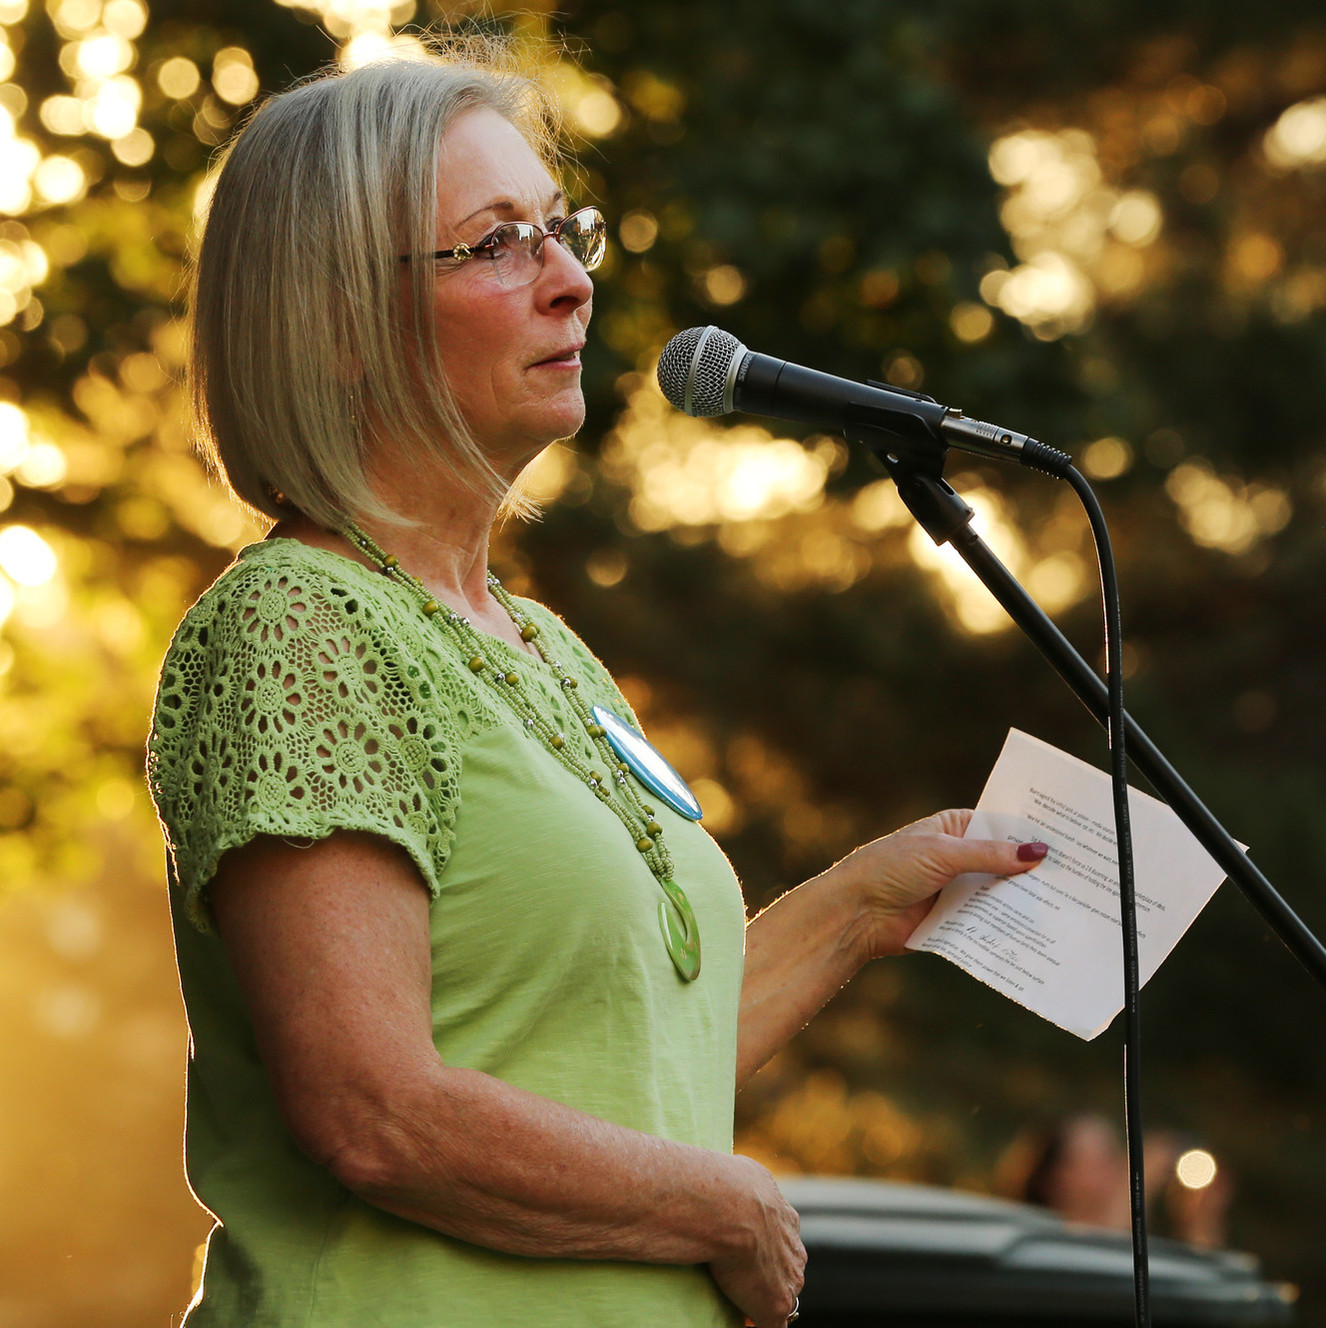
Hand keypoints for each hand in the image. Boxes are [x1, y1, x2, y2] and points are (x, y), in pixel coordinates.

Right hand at [708, 1155, 805, 1327]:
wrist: (731, 1208)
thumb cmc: (729, 1186)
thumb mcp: (746, 1172)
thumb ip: (749, 1179)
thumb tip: (739, 1172)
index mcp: (787, 1220)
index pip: (783, 1240)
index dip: (767, 1248)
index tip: (751, 1252)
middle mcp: (795, 1251)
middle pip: (788, 1268)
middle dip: (772, 1274)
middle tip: (745, 1278)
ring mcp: (789, 1282)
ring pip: (783, 1295)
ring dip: (766, 1298)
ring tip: (744, 1302)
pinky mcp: (776, 1307)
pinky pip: (773, 1326)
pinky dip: (760, 1325)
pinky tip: (748, 1324)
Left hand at [822, 809, 1046, 959]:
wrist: (856, 913)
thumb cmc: (889, 868)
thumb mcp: (942, 853)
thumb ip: (990, 854)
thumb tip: (1037, 851)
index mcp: (954, 829)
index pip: (1000, 825)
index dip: (1029, 832)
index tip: (1065, 838)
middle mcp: (958, 857)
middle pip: (1005, 862)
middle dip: (1031, 870)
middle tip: (1072, 875)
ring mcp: (957, 889)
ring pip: (999, 893)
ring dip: (1022, 899)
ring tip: (1063, 904)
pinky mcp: (954, 920)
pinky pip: (987, 921)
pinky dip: (1006, 925)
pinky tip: (1036, 930)